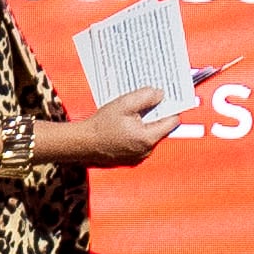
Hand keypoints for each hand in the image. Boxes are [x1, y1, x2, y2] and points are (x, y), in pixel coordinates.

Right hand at [37, 90, 170, 169]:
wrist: (81, 143)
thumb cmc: (100, 125)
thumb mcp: (124, 104)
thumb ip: (145, 97)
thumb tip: (161, 94)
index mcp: (147, 138)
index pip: (172, 122)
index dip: (171, 108)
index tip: (169, 98)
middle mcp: (146, 151)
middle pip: (161, 129)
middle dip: (157, 114)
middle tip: (150, 100)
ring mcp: (138, 157)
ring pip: (150, 135)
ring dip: (146, 123)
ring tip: (135, 111)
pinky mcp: (129, 159)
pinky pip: (139, 143)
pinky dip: (137, 132)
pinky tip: (126, 123)